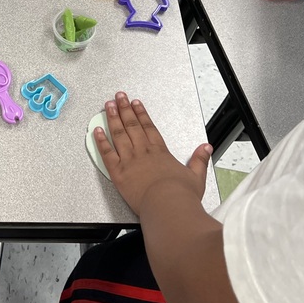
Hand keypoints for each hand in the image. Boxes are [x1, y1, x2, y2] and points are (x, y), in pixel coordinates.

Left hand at [94, 92, 211, 217]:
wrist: (167, 206)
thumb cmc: (180, 195)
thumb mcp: (196, 176)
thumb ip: (199, 160)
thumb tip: (206, 148)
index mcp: (159, 151)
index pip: (148, 126)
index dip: (141, 113)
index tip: (136, 103)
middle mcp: (143, 152)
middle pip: (132, 125)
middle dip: (124, 109)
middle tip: (119, 96)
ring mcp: (129, 160)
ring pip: (118, 134)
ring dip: (113, 118)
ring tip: (108, 106)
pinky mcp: (118, 172)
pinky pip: (106, 152)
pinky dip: (101, 141)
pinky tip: (96, 130)